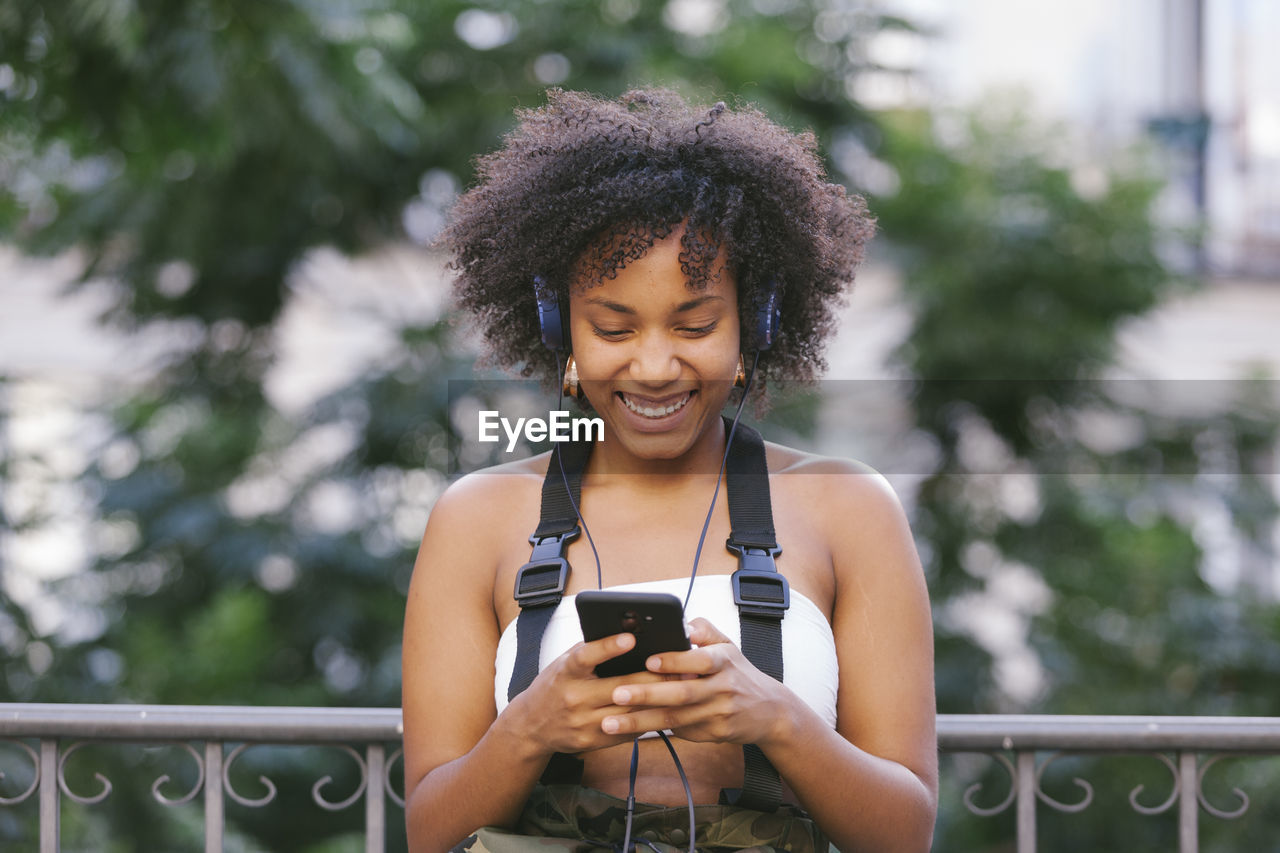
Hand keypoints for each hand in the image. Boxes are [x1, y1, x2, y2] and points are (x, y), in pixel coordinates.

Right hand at [504, 632, 668, 754]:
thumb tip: (629, 633)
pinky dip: (645, 718)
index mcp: (566, 672)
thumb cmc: (555, 685)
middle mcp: (573, 698)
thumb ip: (591, 651)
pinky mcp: (591, 742)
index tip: (631, 637)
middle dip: (652, 675)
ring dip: (656, 699)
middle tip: (679, 664)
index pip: (586, 656)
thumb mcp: (565, 663)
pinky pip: (626, 731)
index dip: (608, 647)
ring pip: (628, 711)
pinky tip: (663, 709)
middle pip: (620, 687)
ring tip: (680, 686)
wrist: (530, 726)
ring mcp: (582, 723)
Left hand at [599, 618, 789, 744]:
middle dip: (647, 695)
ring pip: (675, 719)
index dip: (674, 661)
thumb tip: (683, 624)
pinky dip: (655, 730)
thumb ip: (704, 630)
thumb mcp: (728, 645)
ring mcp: (718, 715)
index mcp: (724, 661)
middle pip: (682, 694)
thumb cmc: (739, 673)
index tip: (648, 661)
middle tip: (616, 694)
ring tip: (610, 723)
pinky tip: (628, 731)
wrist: (769, 711)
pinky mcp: (714, 734)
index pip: (699, 660)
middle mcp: (723, 689)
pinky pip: (681, 732)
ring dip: (640, 722)